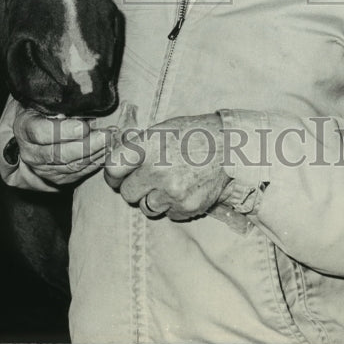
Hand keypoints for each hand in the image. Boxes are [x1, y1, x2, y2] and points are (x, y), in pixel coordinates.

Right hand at [10, 107, 107, 185]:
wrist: (33, 132)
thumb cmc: (43, 107)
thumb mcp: (44, 98)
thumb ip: (57, 98)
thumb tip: (81, 92)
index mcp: (24, 128)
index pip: (40, 132)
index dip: (63, 131)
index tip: (84, 126)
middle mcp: (30, 152)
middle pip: (58, 154)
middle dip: (86, 145)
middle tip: (106, 135)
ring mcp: (42, 169)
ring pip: (70, 166)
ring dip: (94, 154)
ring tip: (111, 142)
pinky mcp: (56, 179)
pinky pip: (77, 174)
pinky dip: (94, 163)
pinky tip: (107, 152)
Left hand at [104, 113, 232, 219]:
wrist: (230, 148)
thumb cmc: (195, 134)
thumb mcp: (163, 129)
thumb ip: (140, 147)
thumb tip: (118, 162)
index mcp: (149, 146)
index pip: (113, 167)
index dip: (113, 173)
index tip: (117, 174)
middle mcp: (158, 170)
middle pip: (127, 192)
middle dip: (135, 186)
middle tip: (148, 177)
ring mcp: (172, 192)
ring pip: (145, 207)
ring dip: (152, 198)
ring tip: (169, 182)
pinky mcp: (185, 207)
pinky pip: (167, 214)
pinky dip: (172, 205)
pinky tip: (184, 189)